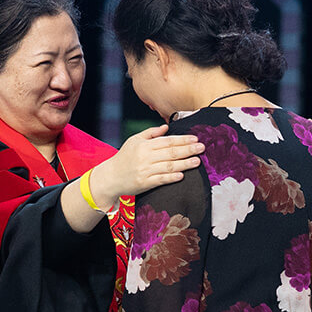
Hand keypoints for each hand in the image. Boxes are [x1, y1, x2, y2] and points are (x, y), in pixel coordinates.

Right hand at [90, 124, 204, 203]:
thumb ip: (150, 133)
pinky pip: (160, 180)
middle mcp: (145, 157)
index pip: (167, 141)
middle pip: (171, 153)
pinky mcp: (145, 183)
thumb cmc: (124, 158)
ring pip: (168, 166)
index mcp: (144, 145)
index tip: (195, 139)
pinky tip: (182, 175)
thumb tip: (166, 127)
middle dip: (188, 150)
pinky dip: (171, 177)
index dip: (182, 140)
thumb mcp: (134, 140)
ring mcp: (145, 171)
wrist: (110, 177)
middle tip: (202, 148)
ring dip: (184, 164)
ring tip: (197, 161)